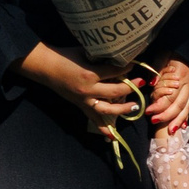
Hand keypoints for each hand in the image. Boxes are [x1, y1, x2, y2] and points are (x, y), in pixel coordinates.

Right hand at [17, 43, 141, 125]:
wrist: (46, 67)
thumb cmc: (65, 56)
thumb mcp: (85, 52)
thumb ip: (101, 57)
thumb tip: (119, 56)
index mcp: (90, 74)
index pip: (115, 72)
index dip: (127, 68)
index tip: (134, 65)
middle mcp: (89, 90)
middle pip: (116, 91)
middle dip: (131, 86)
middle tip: (142, 82)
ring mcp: (84, 100)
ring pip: (108, 109)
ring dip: (123, 109)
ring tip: (135, 106)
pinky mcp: (80, 106)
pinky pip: (94, 119)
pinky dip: (103, 128)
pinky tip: (113, 136)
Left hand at [146, 59, 188, 133]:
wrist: (188, 49)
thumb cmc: (172, 52)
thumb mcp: (162, 56)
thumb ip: (157, 69)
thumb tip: (151, 83)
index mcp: (180, 76)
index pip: (170, 96)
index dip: (159, 105)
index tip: (148, 111)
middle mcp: (188, 84)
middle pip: (179, 105)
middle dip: (167, 116)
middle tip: (154, 121)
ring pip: (187, 108)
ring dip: (178, 120)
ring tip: (170, 131)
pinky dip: (186, 116)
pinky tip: (182, 126)